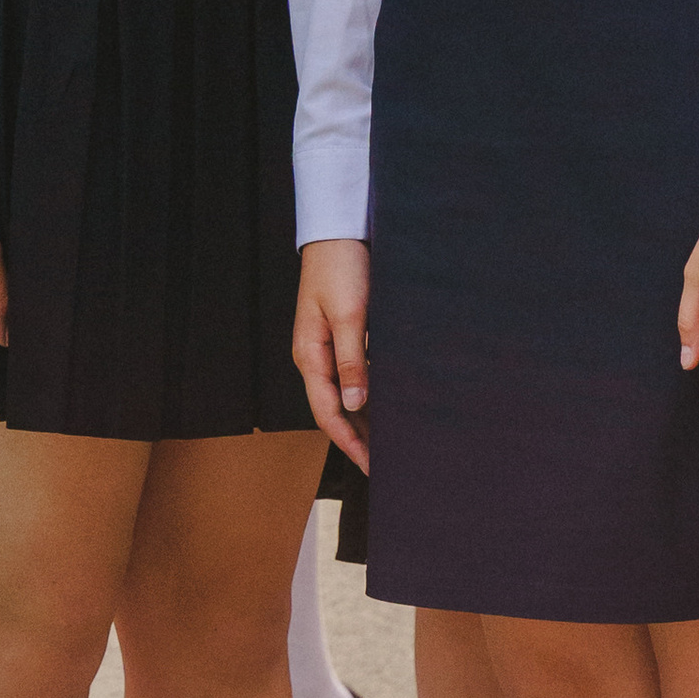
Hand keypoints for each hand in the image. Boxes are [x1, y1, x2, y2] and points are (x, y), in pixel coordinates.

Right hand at [293, 238, 372, 469]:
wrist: (338, 232)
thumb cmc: (341, 268)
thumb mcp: (349, 314)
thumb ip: (351, 359)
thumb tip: (355, 404)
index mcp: (309, 356)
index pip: (327, 412)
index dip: (348, 442)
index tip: (370, 466)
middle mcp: (315, 357)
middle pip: (334, 410)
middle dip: (357, 438)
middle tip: (385, 464)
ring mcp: (327, 348)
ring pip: (345, 396)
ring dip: (364, 420)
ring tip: (389, 443)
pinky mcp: (342, 336)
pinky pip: (353, 376)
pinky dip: (369, 395)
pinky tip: (387, 405)